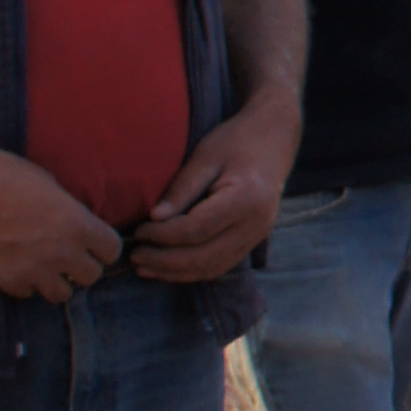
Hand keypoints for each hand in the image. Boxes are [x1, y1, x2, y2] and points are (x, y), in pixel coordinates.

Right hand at [0, 148, 124, 305]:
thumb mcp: (51, 186)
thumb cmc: (6, 175)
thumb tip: (79, 226)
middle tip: (67, 254)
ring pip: (62, 294)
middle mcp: (61, 253)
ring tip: (43, 264)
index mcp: (78, 225)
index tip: (93, 242)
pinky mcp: (7, 281)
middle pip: (92, 276)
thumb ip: (71, 212)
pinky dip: (26, 283)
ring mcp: (34, 271)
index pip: (112, 251)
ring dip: (56, 280)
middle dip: (82, 265)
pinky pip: (28, 293)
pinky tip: (17, 264)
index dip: (103, 246)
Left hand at [128, 99, 299, 282]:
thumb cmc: (237, 140)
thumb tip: (154, 219)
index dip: (163, 235)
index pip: (196, 230)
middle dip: (165, 261)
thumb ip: (182, 189)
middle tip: (135, 256)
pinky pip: (221, 265)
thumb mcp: (205, 156)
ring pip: (212, 267)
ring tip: (146, 268)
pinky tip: (170, 268)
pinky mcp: (253, 240)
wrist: (275, 137)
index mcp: (245, 199)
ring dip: (176, 272)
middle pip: (203, 256)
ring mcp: (257, 236)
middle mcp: (255, 224)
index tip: (139, 231)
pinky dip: (193, 271)